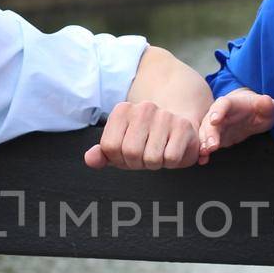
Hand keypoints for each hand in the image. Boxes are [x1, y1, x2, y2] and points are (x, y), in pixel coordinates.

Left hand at [84, 100, 201, 168]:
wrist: (179, 129)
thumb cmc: (146, 141)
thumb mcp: (121, 147)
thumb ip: (103, 154)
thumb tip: (90, 159)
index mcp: (122, 110)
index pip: (109, 146)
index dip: (118, 159)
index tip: (127, 154)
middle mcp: (143, 108)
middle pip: (131, 153)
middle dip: (137, 163)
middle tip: (145, 155)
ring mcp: (164, 116)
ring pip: (151, 158)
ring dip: (155, 164)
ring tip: (159, 152)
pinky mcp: (183, 126)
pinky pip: (171, 158)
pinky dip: (170, 162)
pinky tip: (171, 151)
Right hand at [197, 87, 273, 163]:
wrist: (251, 114)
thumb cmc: (258, 109)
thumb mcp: (267, 107)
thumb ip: (266, 105)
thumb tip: (266, 101)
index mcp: (231, 103)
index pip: (223, 105)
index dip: (218, 112)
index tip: (215, 120)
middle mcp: (219, 113)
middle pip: (210, 121)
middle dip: (209, 133)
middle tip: (211, 145)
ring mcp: (215, 126)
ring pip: (205, 133)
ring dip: (203, 143)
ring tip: (204, 153)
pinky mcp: (214, 137)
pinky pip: (206, 143)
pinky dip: (204, 151)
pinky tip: (203, 159)